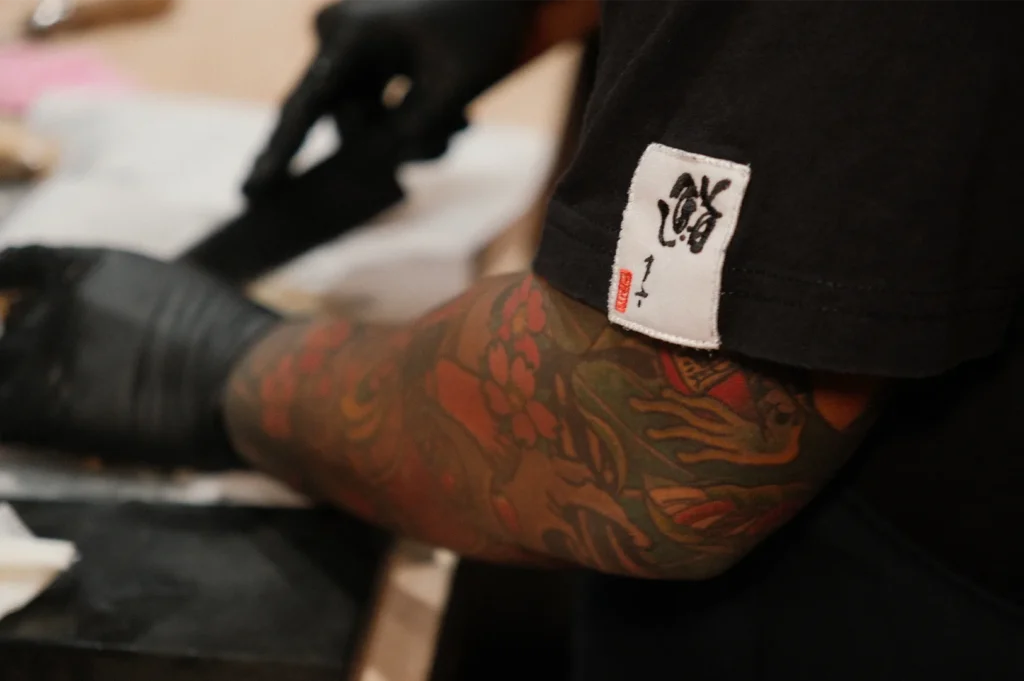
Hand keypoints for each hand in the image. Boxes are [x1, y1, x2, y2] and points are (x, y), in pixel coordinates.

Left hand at [0, 247, 279, 469]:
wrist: (246, 379)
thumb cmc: (243, 343)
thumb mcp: (186, 296)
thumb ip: (141, 302)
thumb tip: (135, 325)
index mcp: (97, 267)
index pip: (24, 265)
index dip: (10, 282)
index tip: (6, 294)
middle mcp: (62, 301)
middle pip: (18, 322)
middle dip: (33, 345)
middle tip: (64, 375)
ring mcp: (49, 353)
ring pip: (6, 367)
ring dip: (27, 385)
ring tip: (61, 407)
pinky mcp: (47, 409)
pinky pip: (6, 419)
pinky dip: (16, 425)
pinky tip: (27, 430)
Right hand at [244, 0, 538, 192]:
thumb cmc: (482, 32)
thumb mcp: (457, 89)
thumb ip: (414, 133)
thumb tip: (379, 162)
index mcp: (352, 36)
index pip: (308, 107)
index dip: (281, 152)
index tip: (253, 190)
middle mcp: (336, 39)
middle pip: (343, 121)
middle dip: (392, 143)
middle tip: (448, 134)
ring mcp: (347, 52)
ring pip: (363, 124)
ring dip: (411, 137)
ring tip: (463, 124)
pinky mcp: (363, 65)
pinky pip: (374, 114)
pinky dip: (411, 123)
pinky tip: (457, 116)